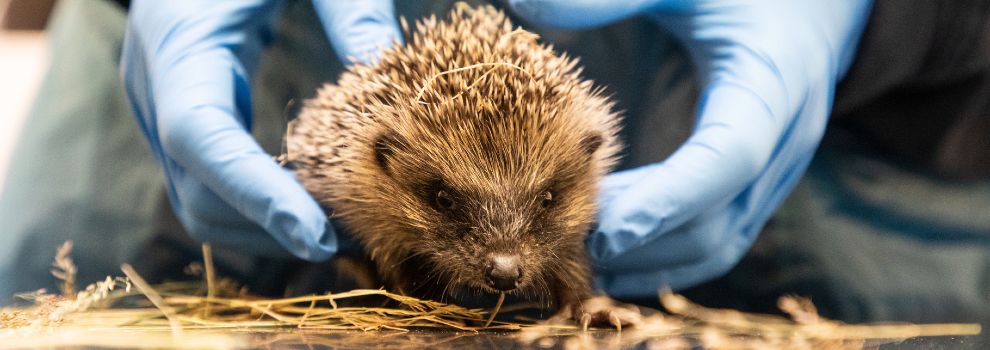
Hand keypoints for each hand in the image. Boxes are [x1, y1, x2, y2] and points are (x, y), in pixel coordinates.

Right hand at [121, 0, 399, 259]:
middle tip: (349, 241)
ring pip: (197, 201)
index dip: (254, 193)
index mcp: (177, 38)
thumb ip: (350, 10)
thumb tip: (400, 71)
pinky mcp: (178, 119)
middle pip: (195, 189)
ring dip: (263, 228)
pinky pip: (208, 184)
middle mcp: (154, 83)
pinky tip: (311, 206)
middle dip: (268, 226)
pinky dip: (256, 208)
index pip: (199, 136)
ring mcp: (159, 107)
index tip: (315, 235)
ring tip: (338, 233)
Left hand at [508, 0, 871, 294]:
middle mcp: (785, 140)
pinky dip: (666, 254)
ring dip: (652, 259)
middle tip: (566, 243)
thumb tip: (527, 5)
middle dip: (644, 240)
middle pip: (718, 220)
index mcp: (773, 84)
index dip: (668, 201)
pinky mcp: (758, 187)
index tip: (604, 231)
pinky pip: (716, 238)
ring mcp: (777, 172)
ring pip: (718, 243)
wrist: (806, 5)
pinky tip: (613, 252)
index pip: (729, 158)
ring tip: (580, 258)